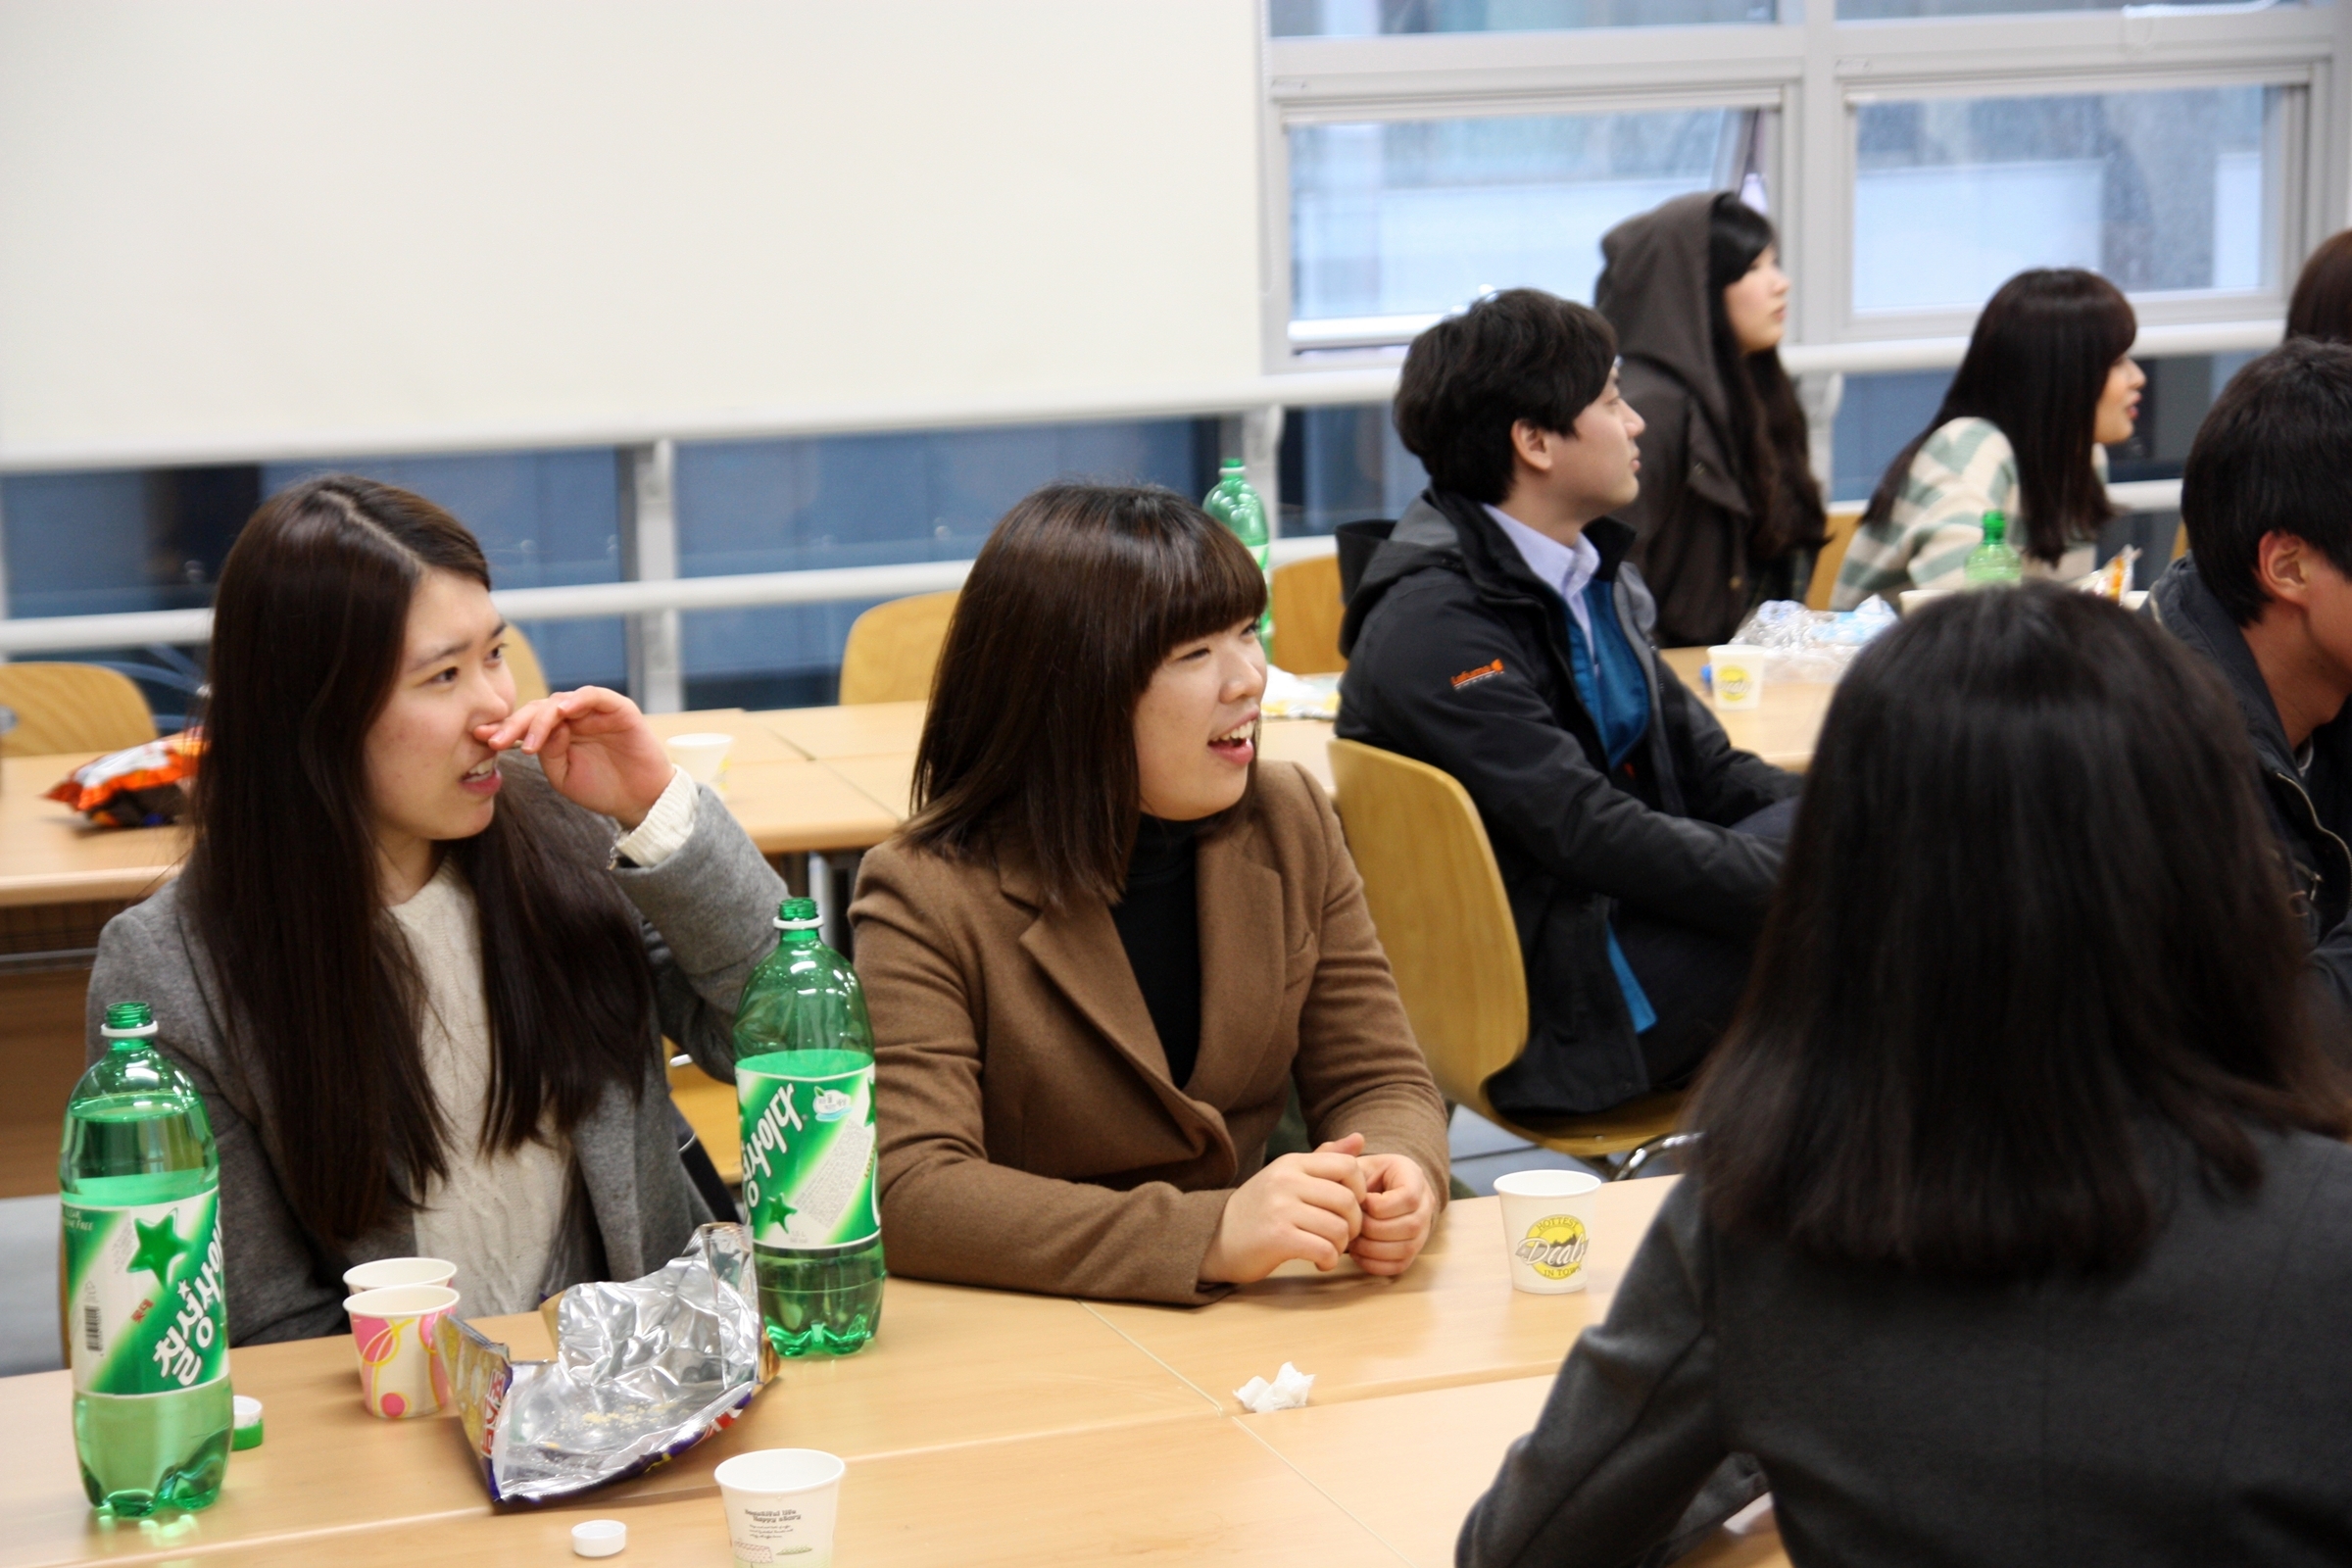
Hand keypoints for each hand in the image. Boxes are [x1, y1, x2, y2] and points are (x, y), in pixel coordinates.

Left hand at [475, 686, 672, 828]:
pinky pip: (594, 696)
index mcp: (558, 732)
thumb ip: (548, 752)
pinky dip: (577, 699)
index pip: (526, 723)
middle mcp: (574, 717)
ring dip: (541, 718)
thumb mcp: (563, 775)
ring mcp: (595, 712)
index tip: (480, 738)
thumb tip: (536, 732)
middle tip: (496, 740)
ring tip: (528, 740)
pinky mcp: (618, 709)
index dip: (504, 728)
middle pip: (538, 709)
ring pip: (560, 701)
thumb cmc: (602, 788)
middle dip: (515, 724)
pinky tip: (562, 711)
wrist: (641, 800)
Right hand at [1200, 1134, 1368, 1284]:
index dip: (1360, 1190)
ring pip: (1339, 1228)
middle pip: (1348, 1200)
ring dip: (1341, 1246)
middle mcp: (1286, 1180)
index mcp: (1291, 1163)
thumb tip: (1359, 1139)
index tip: (1349, 1208)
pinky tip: (1320, 1262)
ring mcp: (1280, 1208)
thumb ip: (1323, 1159)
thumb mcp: (1288, 1177)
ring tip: (1329, 1249)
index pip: (1348, 1166)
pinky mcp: (1277, 1238)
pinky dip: (1328, 1260)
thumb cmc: (1259, 1210)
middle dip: (1354, 1224)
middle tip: (1342, 1236)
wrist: (1214, 1238)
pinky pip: (1324, 1249)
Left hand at [1348, 1150, 1436, 1276]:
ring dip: (1374, 1248)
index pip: (1408, 1197)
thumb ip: (1343, 1153)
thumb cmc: (1356, 1178)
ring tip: (1352, 1241)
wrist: (1367, 1195)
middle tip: (1351, 1227)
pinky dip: (1376, 1264)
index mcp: (1412, 1176)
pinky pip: (1400, 1265)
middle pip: (1411, 1226)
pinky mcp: (1412, 1251)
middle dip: (1375, 1230)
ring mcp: (1423, 1230)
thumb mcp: (1350, 1163)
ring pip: (1407, 1248)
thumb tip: (1356, 1139)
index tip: (1358, 1203)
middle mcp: (1425, 1203)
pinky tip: (1358, 1254)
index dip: (1380, 1206)